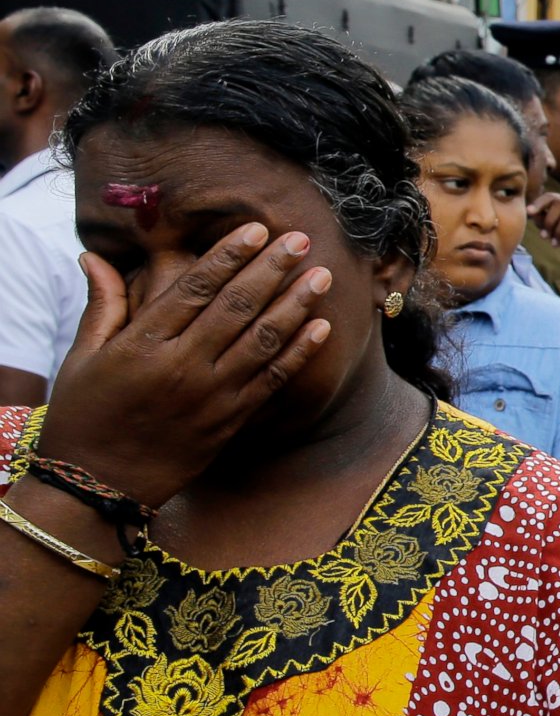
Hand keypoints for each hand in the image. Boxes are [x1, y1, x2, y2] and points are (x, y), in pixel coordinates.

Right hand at [38, 226, 334, 509]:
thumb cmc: (83, 417)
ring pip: (263, 339)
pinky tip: (322, 327)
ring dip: (296, 304)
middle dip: (271, 269)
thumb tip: (94, 256)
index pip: (194, 288)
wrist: (98, 487)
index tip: (256, 229)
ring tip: (320, 274)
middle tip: (300, 238)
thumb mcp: (81, 358)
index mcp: (142, 345)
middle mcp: (181, 366)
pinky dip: (300, 352)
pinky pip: (273, 379)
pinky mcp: (230, 420)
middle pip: (236, 307)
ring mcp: (211, 394)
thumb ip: (103, 306)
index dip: (228, 256)